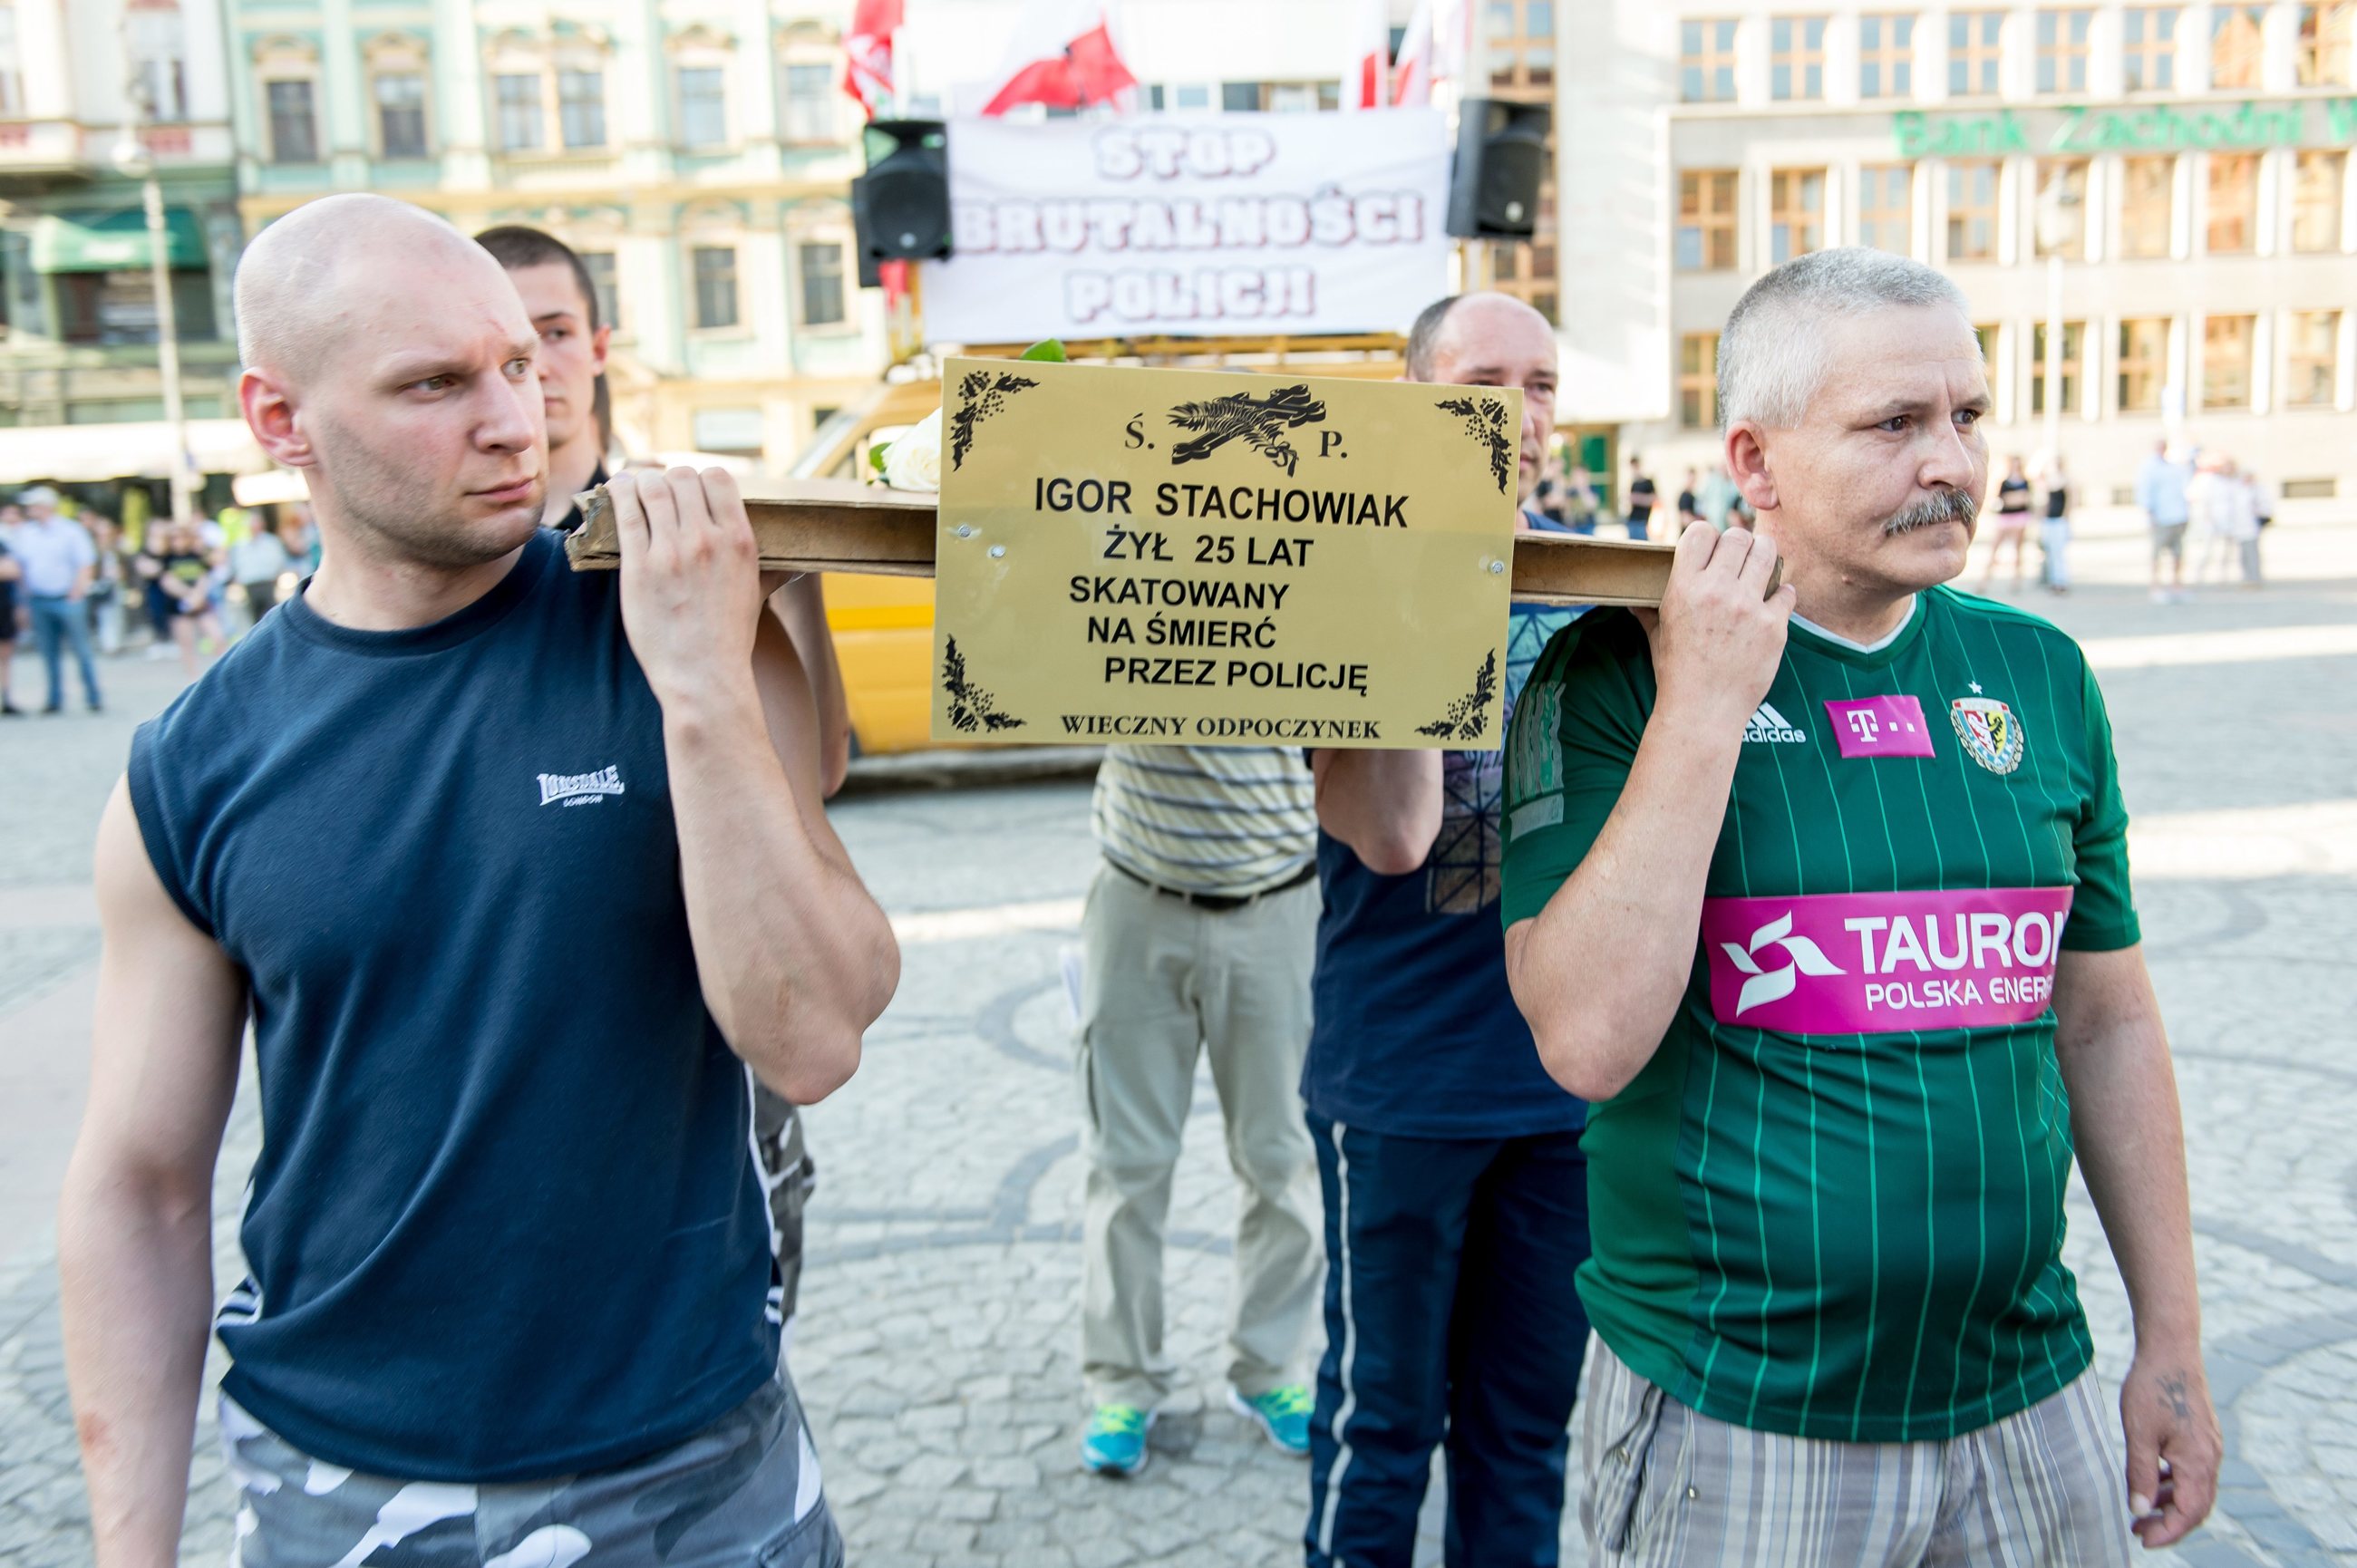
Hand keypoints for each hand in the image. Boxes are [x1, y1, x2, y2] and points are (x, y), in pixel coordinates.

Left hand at [609, 467, 764, 709]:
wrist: (704, 676)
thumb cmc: (730, 638)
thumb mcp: (757, 593)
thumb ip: (770, 569)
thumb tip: (795, 563)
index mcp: (739, 541)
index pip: (717, 477)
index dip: (699, 478)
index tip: (688, 489)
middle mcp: (707, 540)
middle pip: (681, 477)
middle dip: (668, 479)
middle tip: (657, 493)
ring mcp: (672, 552)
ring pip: (651, 487)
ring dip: (639, 482)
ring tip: (631, 489)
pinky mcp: (639, 567)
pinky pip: (625, 512)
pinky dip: (617, 493)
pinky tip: (614, 492)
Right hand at [1635, 519, 1793, 730]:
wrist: (1703, 712)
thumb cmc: (1677, 674)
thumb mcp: (1657, 636)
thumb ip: (1649, 611)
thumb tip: (1634, 601)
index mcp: (1684, 587)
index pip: (1701, 531)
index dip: (1708, 537)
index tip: (1712, 550)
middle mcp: (1717, 591)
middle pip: (1738, 537)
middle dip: (1739, 544)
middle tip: (1740, 560)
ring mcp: (1748, 607)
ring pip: (1768, 553)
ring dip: (1765, 558)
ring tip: (1761, 570)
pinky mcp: (1774, 626)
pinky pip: (1788, 592)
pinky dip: (1782, 596)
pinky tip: (1773, 606)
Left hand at [2119, 1351, 2220, 1548]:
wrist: (2171, 1350)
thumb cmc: (2152, 1388)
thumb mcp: (2139, 1434)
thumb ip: (2141, 1475)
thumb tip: (2140, 1511)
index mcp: (2198, 1463)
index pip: (2188, 1513)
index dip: (2167, 1532)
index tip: (2142, 1540)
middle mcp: (2211, 1459)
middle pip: (2197, 1508)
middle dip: (2170, 1524)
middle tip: (2139, 1530)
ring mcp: (2210, 1447)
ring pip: (2196, 1490)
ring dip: (2171, 1504)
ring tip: (2141, 1509)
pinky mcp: (2203, 1436)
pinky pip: (2193, 1472)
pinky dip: (2175, 1484)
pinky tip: (2153, 1482)